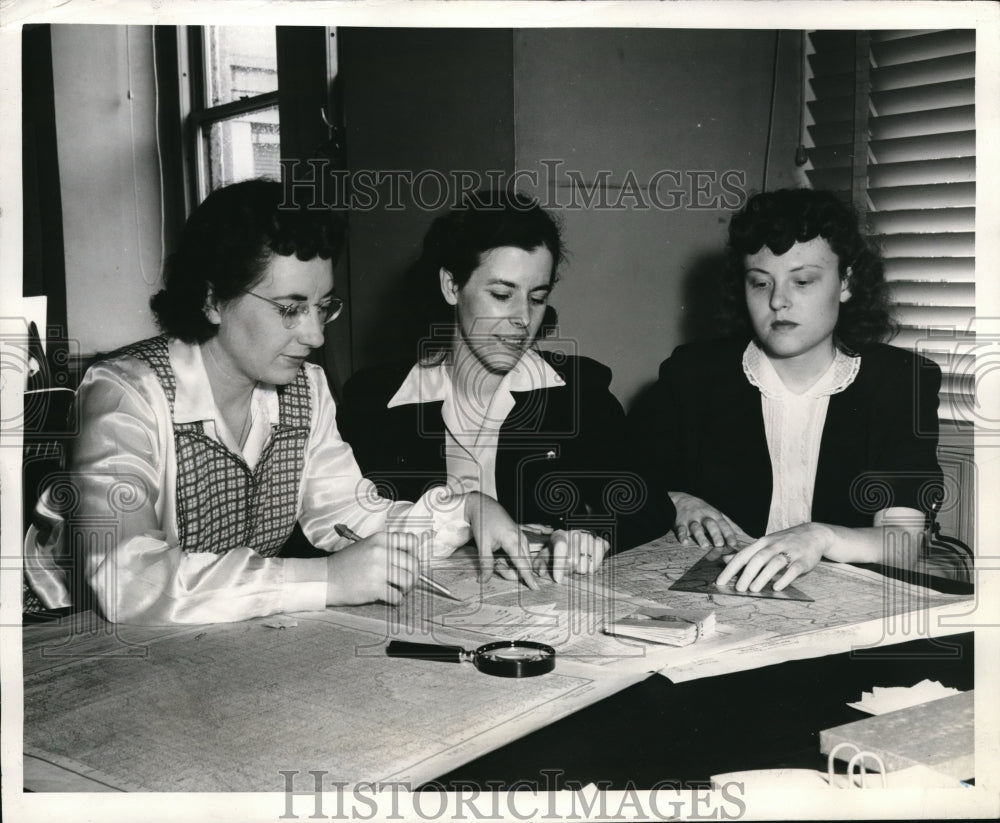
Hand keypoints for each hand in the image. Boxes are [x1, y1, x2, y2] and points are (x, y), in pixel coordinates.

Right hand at [325, 531, 418, 605]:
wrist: (325, 578)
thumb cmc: (346, 564)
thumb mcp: (367, 546)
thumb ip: (387, 548)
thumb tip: (411, 559)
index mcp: (380, 539)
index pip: (411, 541)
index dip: (414, 554)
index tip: (409, 563)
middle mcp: (381, 552)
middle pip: (414, 564)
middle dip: (414, 576)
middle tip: (407, 582)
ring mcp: (378, 570)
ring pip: (409, 580)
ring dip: (407, 589)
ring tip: (399, 590)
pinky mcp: (374, 587)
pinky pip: (397, 596)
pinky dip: (396, 600)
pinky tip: (390, 598)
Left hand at [464, 492, 537, 589]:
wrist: (483, 504)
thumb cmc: (483, 521)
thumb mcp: (482, 544)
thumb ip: (486, 563)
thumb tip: (483, 580)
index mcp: (513, 540)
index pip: (523, 564)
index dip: (529, 578)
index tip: (536, 588)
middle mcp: (521, 538)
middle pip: (524, 564)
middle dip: (512, 572)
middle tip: (496, 566)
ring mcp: (522, 536)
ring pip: (524, 558)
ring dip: (512, 565)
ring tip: (497, 559)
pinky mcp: (520, 535)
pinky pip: (522, 552)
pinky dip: (515, 559)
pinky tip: (504, 556)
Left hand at [539, 530, 608, 582]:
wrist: (578, 538)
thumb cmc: (558, 550)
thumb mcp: (546, 555)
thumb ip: (540, 564)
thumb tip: (540, 572)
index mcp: (559, 535)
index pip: (560, 547)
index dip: (559, 564)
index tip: (558, 579)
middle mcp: (576, 534)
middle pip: (573, 562)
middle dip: (567, 570)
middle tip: (566, 568)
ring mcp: (590, 538)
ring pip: (584, 567)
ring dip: (578, 571)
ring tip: (576, 563)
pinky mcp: (601, 544)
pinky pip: (595, 567)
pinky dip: (589, 569)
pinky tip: (586, 562)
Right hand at [669, 491, 752, 549]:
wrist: (679, 500)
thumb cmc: (702, 510)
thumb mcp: (716, 513)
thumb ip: (730, 525)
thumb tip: (746, 536)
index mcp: (714, 515)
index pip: (723, 524)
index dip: (728, 534)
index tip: (733, 543)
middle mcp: (703, 517)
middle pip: (710, 524)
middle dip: (715, 534)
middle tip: (719, 544)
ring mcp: (691, 520)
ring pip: (696, 527)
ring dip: (700, 536)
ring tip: (704, 545)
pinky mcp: (680, 523)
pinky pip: (680, 529)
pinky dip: (682, 535)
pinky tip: (685, 542)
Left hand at [715, 522, 831, 591]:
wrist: (814, 534)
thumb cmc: (785, 541)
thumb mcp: (764, 543)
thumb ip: (746, 553)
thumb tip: (725, 559)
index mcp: (762, 542)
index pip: (743, 555)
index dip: (730, 569)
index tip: (720, 582)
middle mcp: (774, 545)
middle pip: (757, 559)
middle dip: (746, 574)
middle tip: (738, 589)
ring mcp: (789, 551)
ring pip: (774, 563)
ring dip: (763, 576)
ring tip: (753, 589)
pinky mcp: (803, 560)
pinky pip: (793, 569)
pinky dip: (784, 578)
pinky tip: (777, 587)